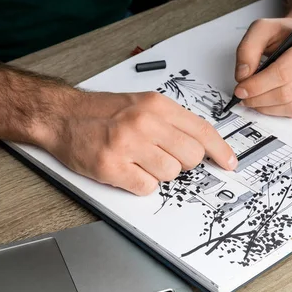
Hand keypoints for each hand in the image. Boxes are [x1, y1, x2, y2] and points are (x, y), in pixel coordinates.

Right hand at [39, 91, 237, 195]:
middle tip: (163, 156)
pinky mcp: (112, 167)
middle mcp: (144, 122)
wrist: (62, 116)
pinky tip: (127, 170)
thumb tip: (202, 145)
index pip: (201, 130)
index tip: (229, 163)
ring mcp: (127, 145)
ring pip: (170, 174)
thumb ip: (172, 121)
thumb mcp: (142, 103)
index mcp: (156, 105)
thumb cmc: (103, 112)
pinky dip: (140, 184)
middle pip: (191, 157)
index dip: (220, 150)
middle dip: (183, 163)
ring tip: (139, 161)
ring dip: (159, 174)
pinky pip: (147, 188)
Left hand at [233, 17, 291, 116]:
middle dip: (259, 98)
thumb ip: (248, 48)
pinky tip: (268, 101)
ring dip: (266, 107)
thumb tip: (243, 75)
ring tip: (254, 99)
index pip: (283, 72)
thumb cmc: (285, 34)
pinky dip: (278, 111)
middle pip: (286, 93)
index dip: (258, 85)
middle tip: (243, 96)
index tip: (241, 88)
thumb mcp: (263, 29)